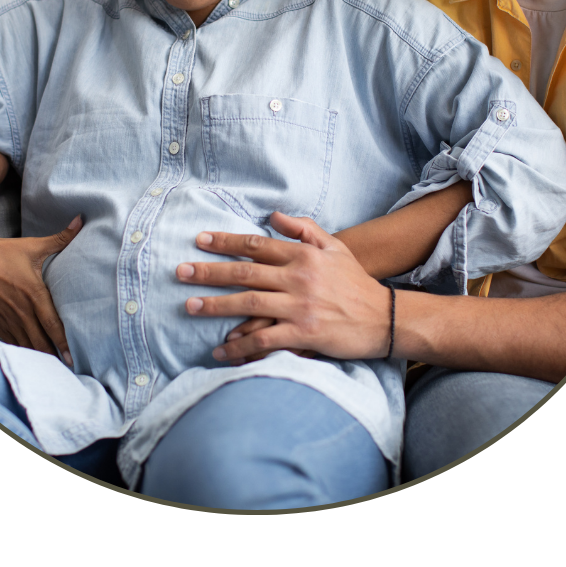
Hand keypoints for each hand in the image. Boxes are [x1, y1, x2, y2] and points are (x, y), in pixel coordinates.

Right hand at [0, 215, 83, 365]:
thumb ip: (60, 238)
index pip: (53, 324)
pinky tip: (29, 356)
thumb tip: (80, 221)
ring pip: (25, 344)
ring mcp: (5, 318)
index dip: (64, 342)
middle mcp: (20, 310)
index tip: (74, 355)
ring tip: (53, 366)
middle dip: (54, 355)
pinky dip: (20, 350)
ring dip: (39, 355)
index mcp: (33, 294)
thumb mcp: (32, 245)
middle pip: (40, 340)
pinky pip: (10, 340)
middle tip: (69, 366)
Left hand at [176, 212, 391, 362]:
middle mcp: (298, 278)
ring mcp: (300, 307)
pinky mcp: (304, 334)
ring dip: (216, 306)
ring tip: (190, 306)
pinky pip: (264, 341)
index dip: (226, 242)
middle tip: (181, 271)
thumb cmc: (356, 282)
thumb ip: (304, 229)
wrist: (385, 318)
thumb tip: (272, 215)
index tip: (200, 240)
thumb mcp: (335, 247)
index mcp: (303, 255)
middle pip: (245, 272)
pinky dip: (240, 347)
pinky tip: (220, 351)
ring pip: (249, 304)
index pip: (256, 244)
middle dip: (209, 271)